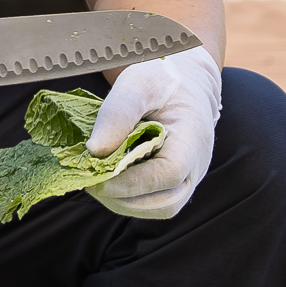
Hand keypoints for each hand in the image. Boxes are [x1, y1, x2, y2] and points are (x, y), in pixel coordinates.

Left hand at [85, 46, 221, 219]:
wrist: (183, 82)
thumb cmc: (160, 78)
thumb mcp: (137, 83)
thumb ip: (118, 113)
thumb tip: (94, 151)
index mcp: (193, 138)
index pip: (169, 174)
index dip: (132, 182)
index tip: (97, 174)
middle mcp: (197, 165)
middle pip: (165, 202)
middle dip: (123, 198)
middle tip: (88, 179)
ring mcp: (189, 178)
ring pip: (159, 208)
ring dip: (123, 202)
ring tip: (95, 180)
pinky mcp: (176, 183)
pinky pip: (154, 203)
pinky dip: (128, 198)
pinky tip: (108, 179)